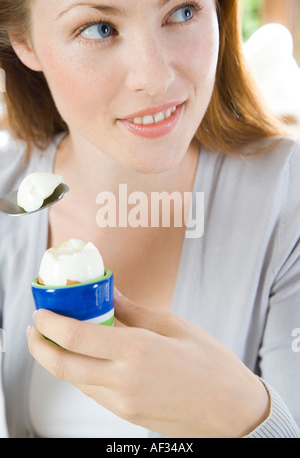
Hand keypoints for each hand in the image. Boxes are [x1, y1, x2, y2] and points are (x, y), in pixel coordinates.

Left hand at [27, 288, 269, 437]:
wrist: (232, 411)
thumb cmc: (211, 366)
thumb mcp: (174, 326)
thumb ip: (133, 310)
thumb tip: (111, 293)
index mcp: (137, 351)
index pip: (76, 337)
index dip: (50, 323)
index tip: (41, 311)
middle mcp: (124, 380)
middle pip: (63, 366)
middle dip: (39, 347)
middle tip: (35, 329)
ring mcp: (123, 402)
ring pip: (75, 381)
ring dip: (57, 360)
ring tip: (58, 339)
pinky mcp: (127, 414)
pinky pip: (92, 392)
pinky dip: (79, 374)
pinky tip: (85, 359)